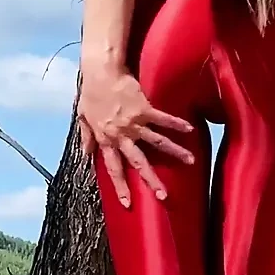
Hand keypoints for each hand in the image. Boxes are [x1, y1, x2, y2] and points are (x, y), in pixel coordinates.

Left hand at [76, 68, 196, 207]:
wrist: (102, 71)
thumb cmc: (91, 92)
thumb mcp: (83, 116)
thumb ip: (86, 136)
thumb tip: (86, 153)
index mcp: (106, 139)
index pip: (113, 168)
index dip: (120, 186)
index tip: (128, 203)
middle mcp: (121, 135)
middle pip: (138, 162)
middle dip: (151, 180)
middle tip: (163, 196)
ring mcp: (134, 122)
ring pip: (157, 142)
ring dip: (174, 152)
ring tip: (191, 161)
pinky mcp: (144, 108)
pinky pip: (163, 119)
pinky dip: (176, 124)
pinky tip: (190, 130)